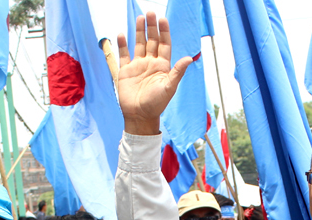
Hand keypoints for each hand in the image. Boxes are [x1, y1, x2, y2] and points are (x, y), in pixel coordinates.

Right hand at [116, 12, 191, 134]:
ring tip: (140, 18)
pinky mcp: (125, 71)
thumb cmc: (156, 104)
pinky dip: (122, 45)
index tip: (163, 19)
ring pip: (139, 44)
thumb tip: (190, 58)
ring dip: (139, 31)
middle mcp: (151, 63)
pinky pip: (124, 55)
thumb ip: (178, 71)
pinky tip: (122, 34)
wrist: (139, 115)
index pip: (164, 45)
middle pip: (152, 41)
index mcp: (163, 66)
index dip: (164, 32)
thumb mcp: (169, 87)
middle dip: (152, 27)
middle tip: (151, 12)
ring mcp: (138, 66)